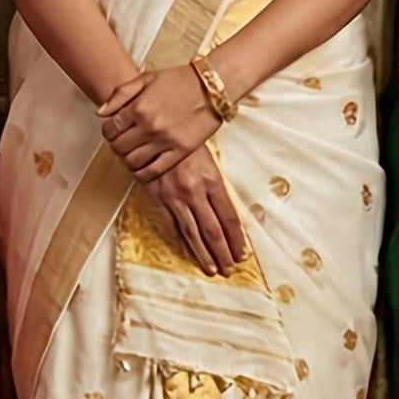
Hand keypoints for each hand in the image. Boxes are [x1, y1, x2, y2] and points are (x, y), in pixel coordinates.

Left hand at [96, 62, 221, 181]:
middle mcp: (149, 126)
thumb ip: (120, 94)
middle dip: (116, 146)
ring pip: (132, 162)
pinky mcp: (180, 152)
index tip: (114, 131)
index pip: (110, 130)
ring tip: (132, 154)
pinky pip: (153, 171)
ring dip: (127, 160)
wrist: (213, 88)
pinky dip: (142, 174)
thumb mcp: (147, 78)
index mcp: (139, 107)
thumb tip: (101, 112)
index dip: (108, 132)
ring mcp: (165, 141)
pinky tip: (142, 168)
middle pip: (118, 148)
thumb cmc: (181, 80)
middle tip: (123, 142)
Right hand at [145, 148, 247, 274]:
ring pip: (192, 232)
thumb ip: (216, 186)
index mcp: (212, 180)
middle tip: (230, 269)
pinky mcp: (158, 197)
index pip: (229, 217)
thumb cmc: (186, 141)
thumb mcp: (210, 160)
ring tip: (212, 269)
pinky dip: (181, 240)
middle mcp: (195, 191)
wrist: (156, 128)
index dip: (236, 238)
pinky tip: (187, 251)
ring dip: (203, 253)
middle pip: (213, 230)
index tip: (242, 253)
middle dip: (223, 252)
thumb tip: (226, 213)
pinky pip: (172, 224)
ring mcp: (175, 196)